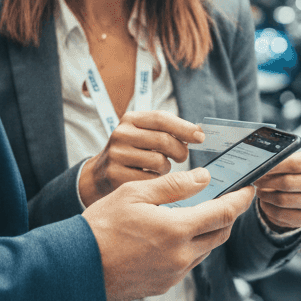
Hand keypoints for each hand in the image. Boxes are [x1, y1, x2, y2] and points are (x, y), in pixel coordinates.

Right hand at [81, 111, 204, 207]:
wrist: (100, 174)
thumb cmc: (133, 151)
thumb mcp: (143, 134)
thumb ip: (167, 130)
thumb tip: (198, 134)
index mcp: (131, 119)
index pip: (162, 118)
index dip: (184, 127)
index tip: (200, 137)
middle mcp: (121, 134)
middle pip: (163, 140)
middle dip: (180, 151)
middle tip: (182, 157)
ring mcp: (116, 155)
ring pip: (159, 162)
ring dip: (167, 168)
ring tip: (159, 168)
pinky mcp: (115, 175)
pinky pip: (150, 180)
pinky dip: (156, 181)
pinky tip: (149, 179)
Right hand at [82, 168, 255, 300]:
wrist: (76, 268)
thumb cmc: (101, 226)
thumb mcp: (135, 194)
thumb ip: (174, 186)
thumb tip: (205, 179)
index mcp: (176, 230)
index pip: (223, 214)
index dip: (240, 200)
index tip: (249, 190)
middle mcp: (180, 256)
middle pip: (219, 234)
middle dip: (227, 216)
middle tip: (226, 200)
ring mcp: (172, 274)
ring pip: (204, 250)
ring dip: (207, 232)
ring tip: (197, 215)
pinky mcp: (163, 286)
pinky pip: (187, 264)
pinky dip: (189, 248)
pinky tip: (174, 236)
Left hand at [254, 150, 300, 230]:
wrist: (297, 191)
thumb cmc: (288, 171)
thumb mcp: (286, 160)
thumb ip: (276, 160)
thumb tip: (259, 165)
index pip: (292, 164)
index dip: (272, 166)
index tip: (258, 168)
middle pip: (287, 183)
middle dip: (267, 182)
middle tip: (256, 180)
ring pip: (282, 200)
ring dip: (266, 196)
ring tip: (260, 191)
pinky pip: (281, 215)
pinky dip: (268, 209)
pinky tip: (266, 202)